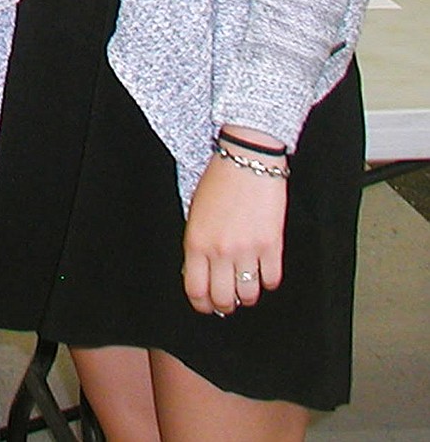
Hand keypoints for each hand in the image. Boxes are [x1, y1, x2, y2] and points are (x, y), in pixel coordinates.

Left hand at [181, 153, 286, 315]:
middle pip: (223, 299)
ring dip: (247, 294)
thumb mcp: (195, 213)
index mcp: (196, 241)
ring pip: (248, 295)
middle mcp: (220, 250)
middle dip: (225, 305)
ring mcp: (247, 250)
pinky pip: (271, 280)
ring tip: (246, 285)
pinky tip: (262, 269)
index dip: (202, 303)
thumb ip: (197, 245)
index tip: (206, 304)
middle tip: (228, 301)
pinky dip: (267, 280)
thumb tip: (200, 273)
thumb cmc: (219, 181)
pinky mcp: (272, 245)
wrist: (247, 160)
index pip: (196, 289)